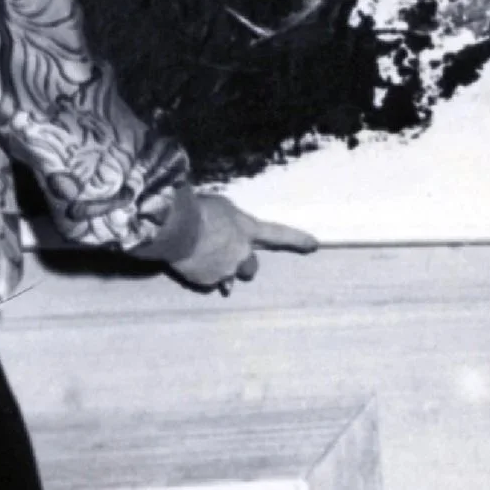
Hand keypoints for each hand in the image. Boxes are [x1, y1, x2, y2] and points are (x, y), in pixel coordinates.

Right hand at [165, 194, 318, 292]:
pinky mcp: (207, 282)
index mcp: (248, 230)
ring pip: (227, 277)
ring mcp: (225, 271)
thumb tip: (226, 230)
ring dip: (219, 270)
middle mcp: (242, 253)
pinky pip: (207, 281)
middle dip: (241, 264)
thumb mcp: (220, 206)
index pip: (279, 235)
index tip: (314, 245)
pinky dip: (201, 274)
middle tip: (224, 255)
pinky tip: (188, 262)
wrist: (175, 227)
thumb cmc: (197, 209)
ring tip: (200, 258)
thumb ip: (230, 221)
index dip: (297, 240)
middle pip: (250, 267)